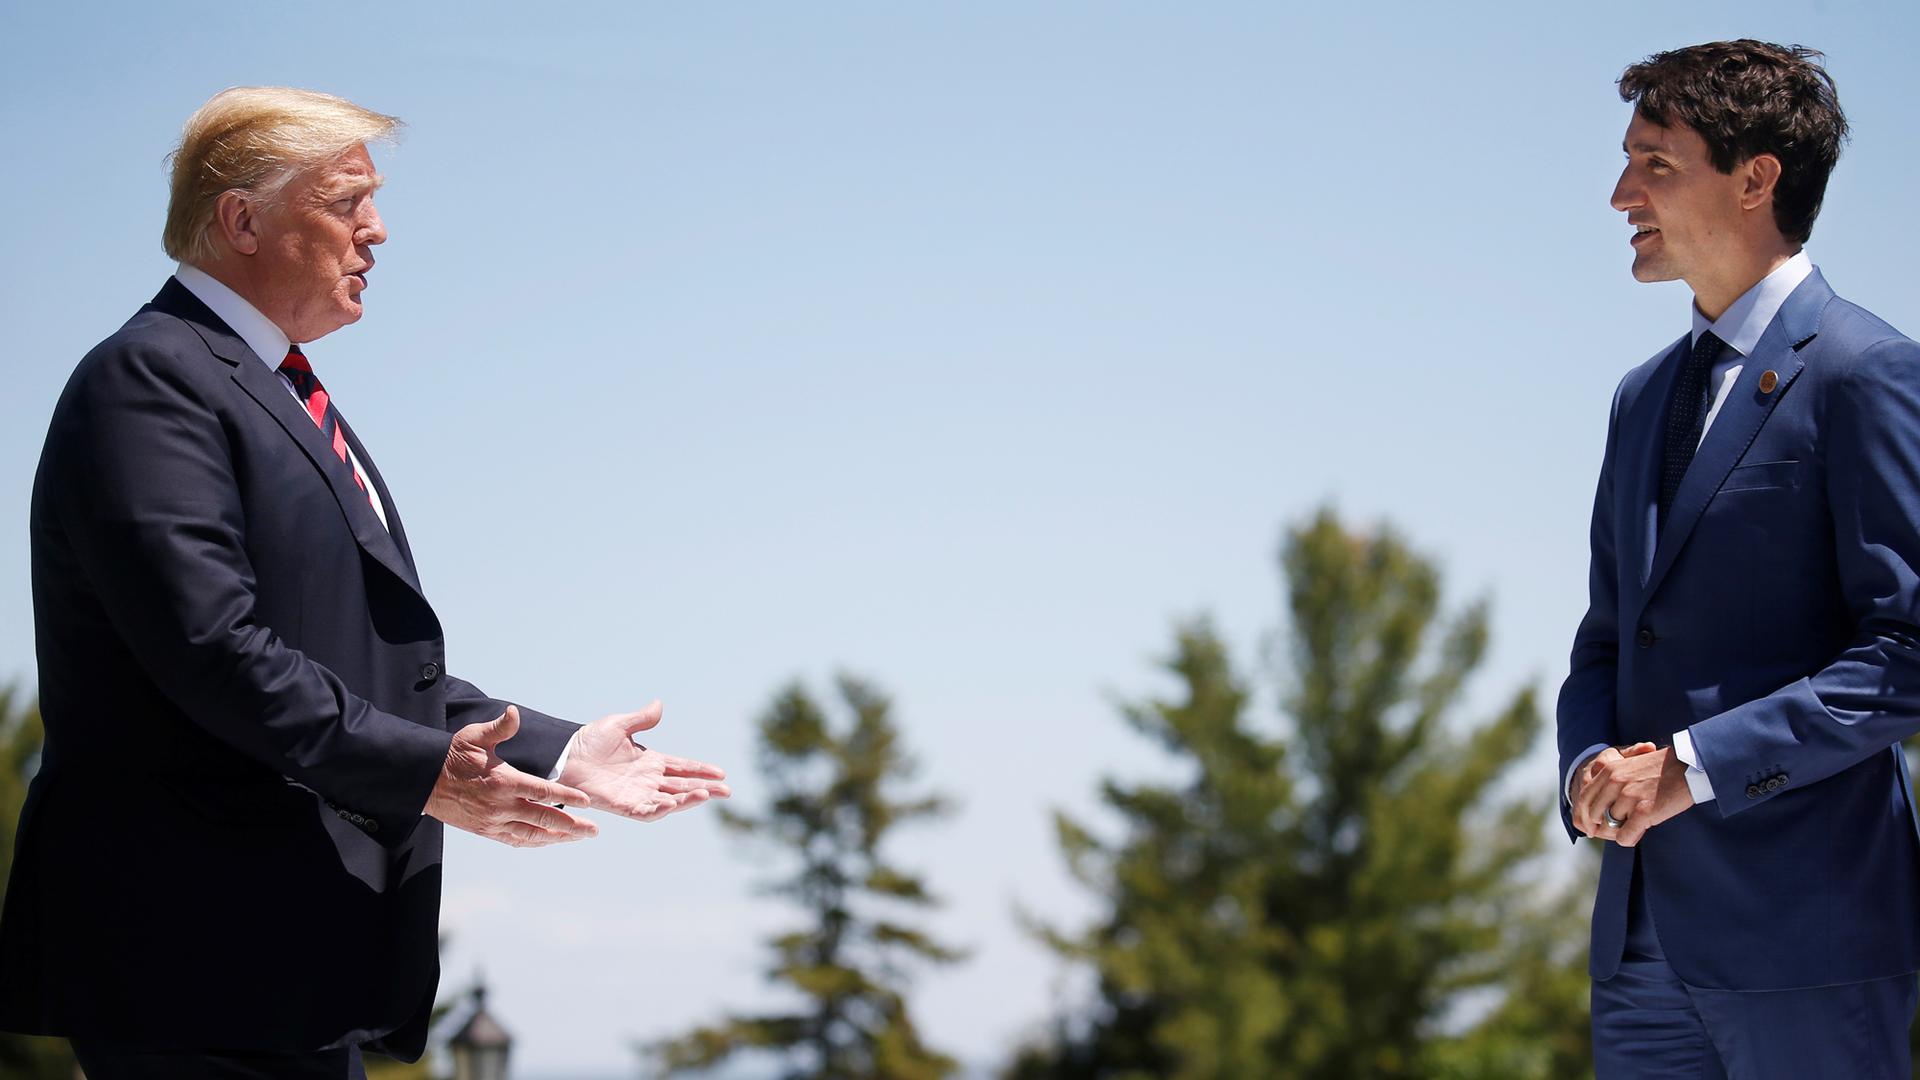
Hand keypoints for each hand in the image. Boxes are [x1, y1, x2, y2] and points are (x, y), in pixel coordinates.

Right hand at [425, 705, 599, 846]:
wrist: (426, 781)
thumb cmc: (454, 756)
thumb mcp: (475, 736)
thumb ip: (499, 727)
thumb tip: (513, 713)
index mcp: (504, 781)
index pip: (543, 791)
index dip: (567, 796)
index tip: (587, 802)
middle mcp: (501, 805)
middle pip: (544, 818)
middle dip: (571, 825)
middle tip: (593, 830)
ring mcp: (494, 821)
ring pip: (533, 834)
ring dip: (558, 837)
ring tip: (579, 837)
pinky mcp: (487, 831)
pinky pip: (516, 840)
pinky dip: (536, 841)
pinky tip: (550, 841)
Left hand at [559, 701, 730, 821]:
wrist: (563, 755)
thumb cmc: (588, 741)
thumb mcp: (619, 725)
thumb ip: (642, 719)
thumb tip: (659, 704)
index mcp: (650, 761)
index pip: (682, 767)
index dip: (701, 770)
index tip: (721, 773)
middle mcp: (647, 780)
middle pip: (682, 786)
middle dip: (705, 789)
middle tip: (727, 791)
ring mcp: (636, 794)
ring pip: (669, 801)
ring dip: (687, 800)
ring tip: (704, 795)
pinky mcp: (622, 805)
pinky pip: (644, 811)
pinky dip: (659, 810)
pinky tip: (673, 804)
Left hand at [1572, 741, 1693, 844]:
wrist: (1690, 765)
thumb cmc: (1662, 769)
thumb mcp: (1629, 767)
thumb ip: (1611, 782)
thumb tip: (1597, 808)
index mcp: (1609, 771)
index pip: (1583, 798)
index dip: (1584, 817)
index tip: (1591, 829)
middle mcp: (1614, 782)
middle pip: (1593, 816)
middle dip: (1603, 828)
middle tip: (1621, 828)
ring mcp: (1628, 796)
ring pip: (1610, 828)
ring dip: (1623, 830)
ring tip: (1639, 823)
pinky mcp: (1643, 811)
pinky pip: (1624, 837)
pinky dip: (1631, 838)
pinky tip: (1643, 829)